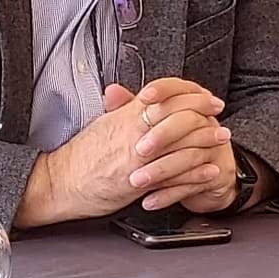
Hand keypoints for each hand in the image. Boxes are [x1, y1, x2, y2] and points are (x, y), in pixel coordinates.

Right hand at [16, 80, 224, 227]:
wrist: (57, 184)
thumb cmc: (78, 156)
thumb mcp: (101, 124)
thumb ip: (121, 109)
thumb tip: (132, 94)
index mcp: (125, 117)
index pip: (166, 96)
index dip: (191, 94)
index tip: (206, 97)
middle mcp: (133, 135)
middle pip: (179, 116)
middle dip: (204, 114)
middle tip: (219, 114)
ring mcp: (137, 160)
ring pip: (181, 145)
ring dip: (205, 140)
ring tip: (221, 138)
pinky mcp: (138, 183)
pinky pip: (174, 176)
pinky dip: (196, 172)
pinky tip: (210, 169)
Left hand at [132, 78, 237, 211]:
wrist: (205, 179)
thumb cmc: (174, 149)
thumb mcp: (151, 127)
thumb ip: (130, 108)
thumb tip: (111, 92)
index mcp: (190, 107)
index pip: (180, 89)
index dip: (164, 91)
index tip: (144, 98)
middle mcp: (206, 124)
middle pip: (188, 121)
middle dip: (162, 135)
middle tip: (139, 150)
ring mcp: (214, 149)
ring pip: (190, 156)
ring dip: (161, 170)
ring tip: (137, 182)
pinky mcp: (217, 174)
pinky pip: (194, 184)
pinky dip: (169, 194)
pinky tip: (149, 200)